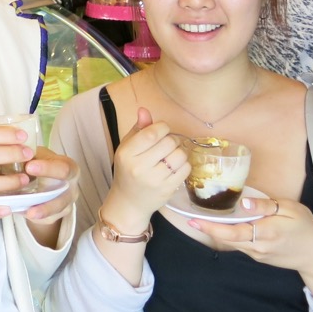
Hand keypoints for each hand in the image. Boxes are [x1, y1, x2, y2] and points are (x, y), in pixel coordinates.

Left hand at [22, 146, 78, 224]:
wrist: (45, 180)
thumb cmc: (41, 163)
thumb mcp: (38, 155)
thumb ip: (29, 156)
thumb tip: (9, 153)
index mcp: (69, 167)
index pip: (62, 168)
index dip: (48, 168)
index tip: (29, 166)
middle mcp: (71, 187)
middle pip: (63, 193)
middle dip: (48, 191)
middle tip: (28, 191)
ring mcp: (65, 204)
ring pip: (57, 209)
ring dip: (43, 211)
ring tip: (30, 212)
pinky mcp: (55, 216)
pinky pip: (47, 218)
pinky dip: (36, 217)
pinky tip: (25, 213)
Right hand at [104, 107, 188, 230]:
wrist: (129, 202)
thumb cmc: (127, 171)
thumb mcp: (127, 148)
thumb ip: (137, 129)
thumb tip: (144, 110)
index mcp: (127, 153)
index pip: (152, 133)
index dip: (162, 127)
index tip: (162, 130)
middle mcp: (139, 166)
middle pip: (169, 142)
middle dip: (172, 139)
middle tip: (168, 144)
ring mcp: (154, 180)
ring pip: (180, 155)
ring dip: (179, 152)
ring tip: (172, 155)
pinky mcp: (167, 190)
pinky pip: (185, 170)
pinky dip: (184, 165)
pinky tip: (175, 167)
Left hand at [189, 195, 312, 270]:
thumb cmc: (305, 227)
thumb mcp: (289, 209)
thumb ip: (265, 205)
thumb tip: (244, 202)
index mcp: (266, 232)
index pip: (234, 231)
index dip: (213, 227)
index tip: (195, 220)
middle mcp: (258, 247)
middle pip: (228, 238)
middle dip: (208, 230)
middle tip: (189, 220)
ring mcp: (258, 254)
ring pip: (232, 243)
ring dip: (217, 233)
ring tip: (201, 220)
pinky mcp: (259, 257)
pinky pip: (240, 245)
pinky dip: (229, 236)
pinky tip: (223, 226)